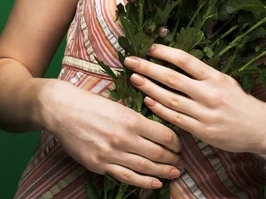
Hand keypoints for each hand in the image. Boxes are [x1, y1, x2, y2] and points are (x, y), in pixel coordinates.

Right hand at [40, 79, 184, 189]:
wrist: (62, 110)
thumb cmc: (91, 102)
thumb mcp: (118, 103)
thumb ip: (136, 117)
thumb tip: (157, 125)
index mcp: (131, 119)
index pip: (163, 135)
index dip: (176, 142)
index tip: (181, 144)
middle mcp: (124, 138)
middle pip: (157, 153)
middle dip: (173, 158)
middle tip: (182, 161)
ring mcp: (111, 154)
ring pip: (145, 167)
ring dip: (163, 172)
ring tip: (175, 173)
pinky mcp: (100, 165)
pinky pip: (126, 176)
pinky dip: (143, 182)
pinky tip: (155, 183)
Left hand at [124, 44, 265, 153]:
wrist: (260, 127)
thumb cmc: (240, 101)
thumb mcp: (225, 80)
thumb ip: (203, 74)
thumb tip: (178, 63)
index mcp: (215, 76)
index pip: (185, 60)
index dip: (165, 52)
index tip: (149, 47)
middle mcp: (209, 92)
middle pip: (172, 78)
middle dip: (149, 68)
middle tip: (130, 61)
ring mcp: (205, 112)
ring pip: (170, 99)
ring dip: (149, 88)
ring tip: (134, 78)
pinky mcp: (202, 130)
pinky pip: (176, 119)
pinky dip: (160, 109)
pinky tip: (148, 101)